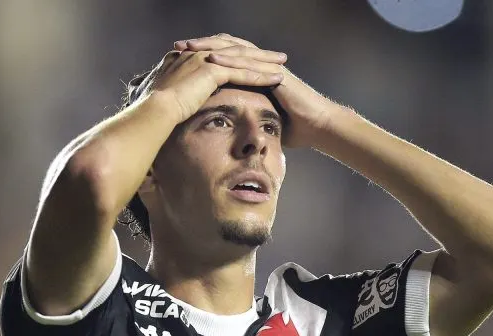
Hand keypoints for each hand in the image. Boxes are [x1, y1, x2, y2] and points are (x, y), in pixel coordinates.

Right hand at [140, 47, 288, 124]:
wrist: (154, 112)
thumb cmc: (159, 113)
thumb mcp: (172, 99)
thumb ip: (181, 95)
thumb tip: (183, 105)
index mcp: (190, 59)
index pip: (221, 55)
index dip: (239, 58)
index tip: (254, 61)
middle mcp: (198, 54)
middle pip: (235, 52)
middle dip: (257, 55)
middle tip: (276, 57)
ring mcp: (205, 60)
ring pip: (241, 60)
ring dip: (264, 62)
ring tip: (282, 65)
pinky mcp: (211, 70)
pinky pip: (241, 72)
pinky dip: (260, 75)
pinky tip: (276, 78)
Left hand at [174, 34, 343, 148]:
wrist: (315, 126)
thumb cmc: (291, 126)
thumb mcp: (259, 120)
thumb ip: (244, 119)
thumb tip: (225, 132)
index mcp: (252, 73)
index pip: (223, 58)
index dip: (201, 57)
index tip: (179, 60)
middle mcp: (259, 64)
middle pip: (225, 46)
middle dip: (200, 46)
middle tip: (178, 46)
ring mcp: (267, 65)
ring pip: (234, 49)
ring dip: (209, 47)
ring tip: (188, 47)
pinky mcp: (274, 70)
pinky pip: (248, 61)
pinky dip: (229, 58)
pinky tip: (212, 59)